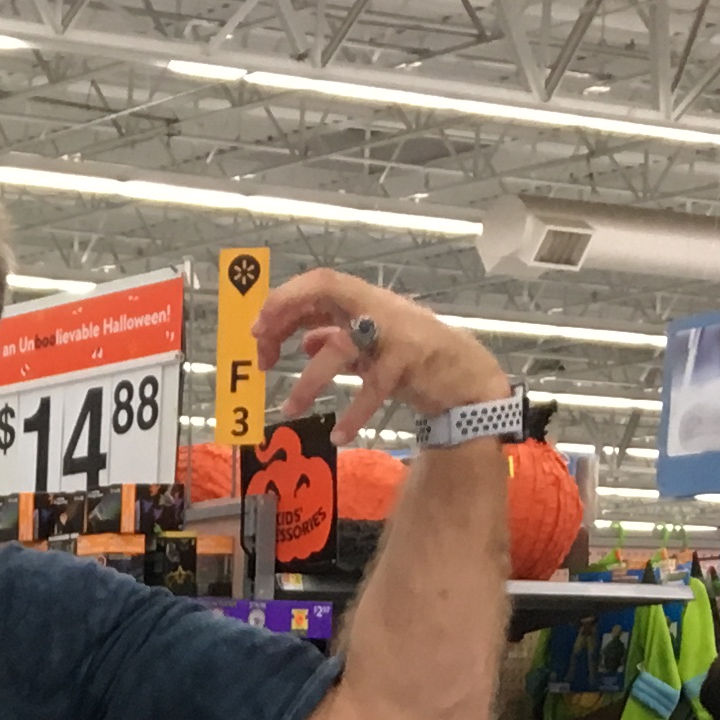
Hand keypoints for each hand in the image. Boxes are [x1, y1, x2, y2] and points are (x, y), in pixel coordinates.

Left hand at [253, 270, 511, 446]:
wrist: (462, 375)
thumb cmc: (413, 355)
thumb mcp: (370, 344)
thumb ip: (336, 337)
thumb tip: (303, 341)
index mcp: (362, 300)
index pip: (317, 283)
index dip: (283, 300)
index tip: (257, 332)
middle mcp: (376, 306)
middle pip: (324, 289)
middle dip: (285, 315)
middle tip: (263, 355)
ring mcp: (393, 331)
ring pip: (341, 346)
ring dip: (309, 380)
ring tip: (289, 409)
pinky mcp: (408, 361)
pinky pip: (372, 388)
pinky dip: (354, 413)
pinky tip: (339, 435)